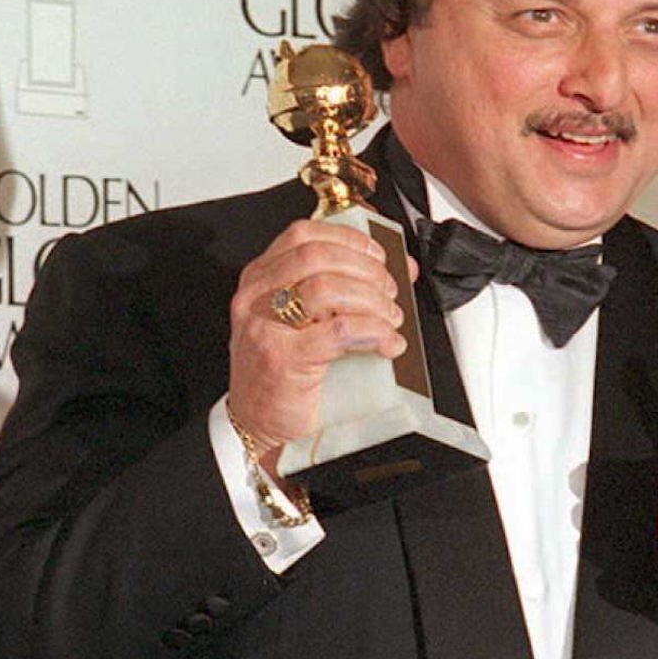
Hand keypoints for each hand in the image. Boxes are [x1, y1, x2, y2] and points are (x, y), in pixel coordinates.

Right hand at [227, 220, 412, 465]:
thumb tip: (401, 270)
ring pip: (328, 289)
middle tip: (389, 293)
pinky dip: (373, 332)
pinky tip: (386, 343)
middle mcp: (257, 297)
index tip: (378, 257)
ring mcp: (266, 327)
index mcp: (260, 279)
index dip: (349, 239)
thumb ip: (342, 289)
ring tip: (389, 320)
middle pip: (318, 257)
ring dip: (372, 301)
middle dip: (366, 271)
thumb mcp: (304, 320)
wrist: (258, 423)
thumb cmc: (283, 372)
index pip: (304, 235)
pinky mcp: (283, 359)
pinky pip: (339, 331)